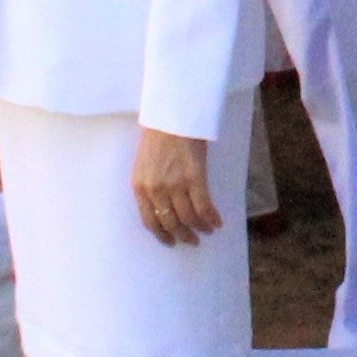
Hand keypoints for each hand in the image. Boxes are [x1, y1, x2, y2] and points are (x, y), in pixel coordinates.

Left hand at [131, 126, 220, 245]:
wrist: (173, 115)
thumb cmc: (159, 134)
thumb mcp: (145, 163)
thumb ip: (150, 184)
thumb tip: (165, 206)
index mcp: (139, 186)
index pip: (149, 221)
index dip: (162, 235)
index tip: (171, 241)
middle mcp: (155, 189)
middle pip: (170, 223)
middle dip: (182, 236)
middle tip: (191, 241)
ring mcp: (175, 185)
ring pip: (188, 218)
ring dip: (199, 229)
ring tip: (206, 231)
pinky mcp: (194, 178)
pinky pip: (204, 207)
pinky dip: (211, 218)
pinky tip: (217, 223)